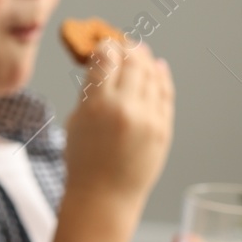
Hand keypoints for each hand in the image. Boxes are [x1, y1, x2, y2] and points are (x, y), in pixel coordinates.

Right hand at [62, 38, 173, 207]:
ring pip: (151, 75)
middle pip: (132, 62)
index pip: (105, 59)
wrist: (105, 197)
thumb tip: (102, 66)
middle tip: (124, 44)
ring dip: (145, 60)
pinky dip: (162, 77)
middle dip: (127, 49)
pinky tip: (158, 68)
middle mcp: (127, 108)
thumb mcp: (76, 121)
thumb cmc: (84, 161)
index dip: (104, 47)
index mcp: (98, 105)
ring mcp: (149, 119)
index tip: (103, 45)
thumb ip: (90, 92)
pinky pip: (165, 94)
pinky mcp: (164, 129)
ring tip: (140, 52)